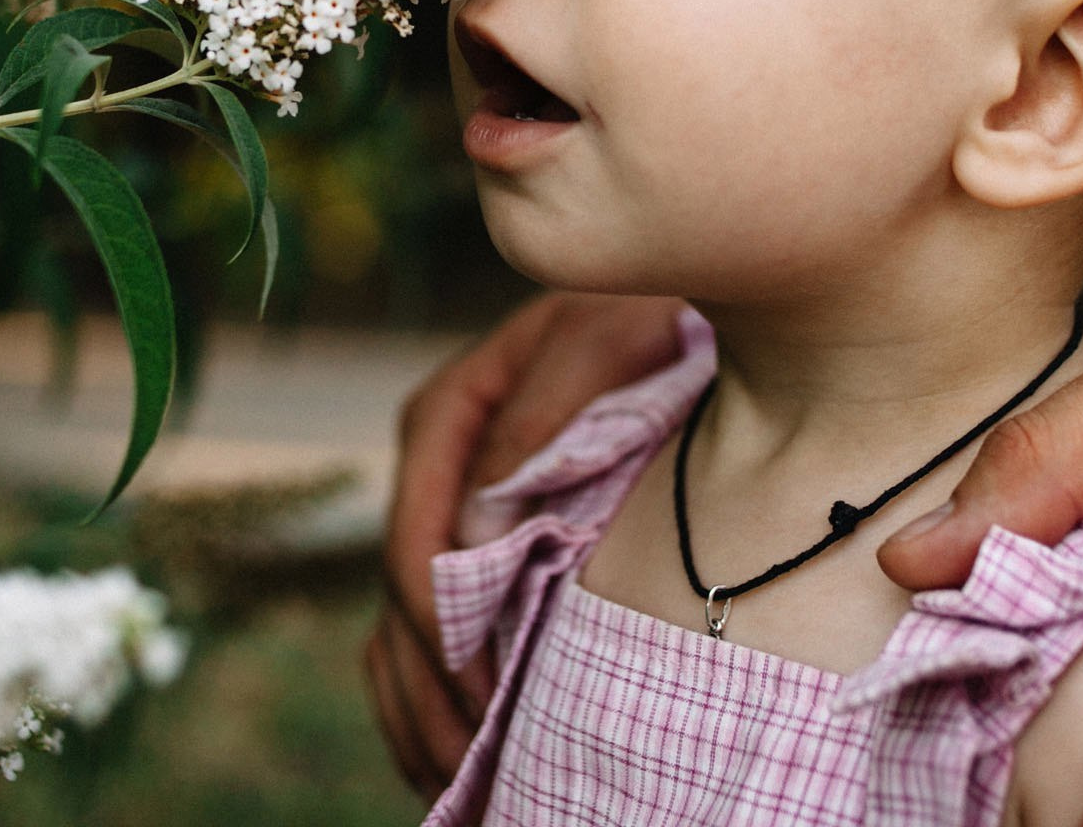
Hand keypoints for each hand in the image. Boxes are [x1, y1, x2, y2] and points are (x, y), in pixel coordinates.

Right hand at [366, 291, 683, 793]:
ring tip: (460, 781)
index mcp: (451, 407)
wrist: (684, 303)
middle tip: (476, 760)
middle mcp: (436, 461)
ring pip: (397, 625)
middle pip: (403, 594)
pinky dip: (423, 699)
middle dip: (434, 685)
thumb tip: (474, 535)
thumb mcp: (603, 336)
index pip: (419, 530)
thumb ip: (539, 416)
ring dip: (421, 709)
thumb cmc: (651, 313)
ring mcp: (447, 502)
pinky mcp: (468, 538)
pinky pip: (414, 633)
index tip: (484, 686)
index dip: (442, 617)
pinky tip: (451, 759)